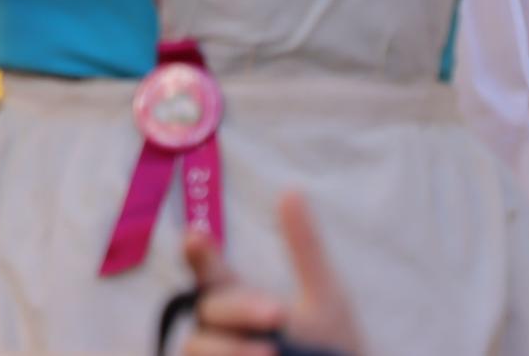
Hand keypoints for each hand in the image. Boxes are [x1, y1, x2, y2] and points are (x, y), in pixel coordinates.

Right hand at [178, 193, 361, 355]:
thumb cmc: (333, 347)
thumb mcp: (326, 298)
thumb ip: (305, 248)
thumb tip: (292, 190)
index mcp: (239, 299)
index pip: (209, 271)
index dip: (199, 253)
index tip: (196, 236)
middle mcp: (220, 328)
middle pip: (208, 307)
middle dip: (239, 308)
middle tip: (277, 313)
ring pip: (196, 345)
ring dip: (229, 347)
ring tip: (270, 353)